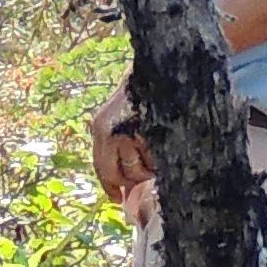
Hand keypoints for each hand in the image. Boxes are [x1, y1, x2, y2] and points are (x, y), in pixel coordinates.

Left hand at [90, 84, 156, 219]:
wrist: (161, 66)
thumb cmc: (142, 94)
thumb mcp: (118, 117)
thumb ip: (114, 147)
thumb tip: (122, 188)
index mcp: (99, 128)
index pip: (102, 168)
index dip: (111, 187)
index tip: (118, 199)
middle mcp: (111, 133)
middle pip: (122, 175)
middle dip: (134, 179)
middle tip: (147, 171)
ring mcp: (131, 134)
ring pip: (141, 171)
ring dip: (151, 169)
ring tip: (158, 150)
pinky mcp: (150, 134)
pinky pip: (157, 161)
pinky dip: (163, 159)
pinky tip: (166, 142)